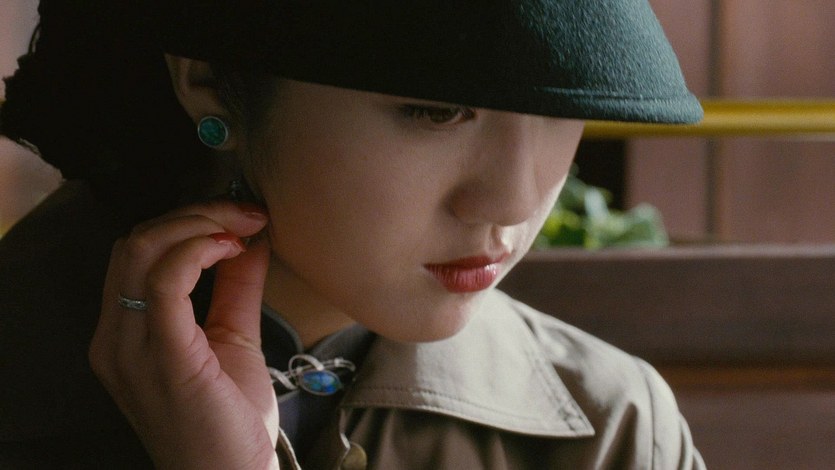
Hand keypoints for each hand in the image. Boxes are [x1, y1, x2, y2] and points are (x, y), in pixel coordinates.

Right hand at [89, 201, 278, 468]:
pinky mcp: (162, 356)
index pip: (139, 252)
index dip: (188, 220)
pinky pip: (165, 281)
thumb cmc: (230, 420)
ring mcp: (131, 348)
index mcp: (126, 333)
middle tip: (247, 213)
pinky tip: (232, 247)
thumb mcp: (233, 337)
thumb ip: (237, 287)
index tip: (242, 215)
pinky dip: (198, 249)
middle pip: (137, 241)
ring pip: (144, 250)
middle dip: (195, 213)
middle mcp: (116, 338)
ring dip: (199, 223)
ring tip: (244, 226)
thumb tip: (251, 237)